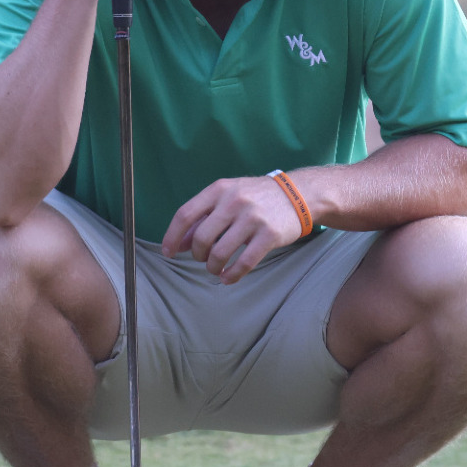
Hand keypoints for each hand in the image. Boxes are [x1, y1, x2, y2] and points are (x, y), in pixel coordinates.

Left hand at [161, 175, 307, 283]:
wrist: (298, 194)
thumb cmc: (255, 198)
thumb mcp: (227, 198)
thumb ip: (203, 218)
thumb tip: (179, 244)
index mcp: (219, 189)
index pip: (185, 214)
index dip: (172, 237)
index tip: (168, 253)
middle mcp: (234, 201)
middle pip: (201, 238)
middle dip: (198, 255)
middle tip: (204, 259)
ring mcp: (253, 217)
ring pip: (220, 253)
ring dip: (213, 267)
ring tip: (216, 269)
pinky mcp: (270, 234)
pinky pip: (244, 262)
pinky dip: (231, 275)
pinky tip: (228, 278)